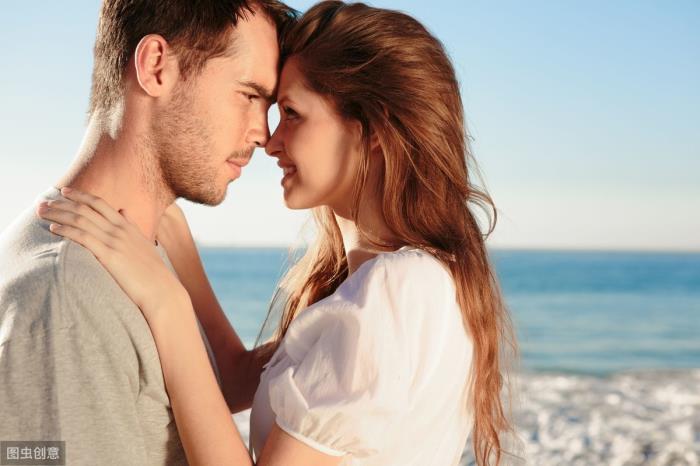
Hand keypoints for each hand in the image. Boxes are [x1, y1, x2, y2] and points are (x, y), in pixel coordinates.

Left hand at [37, 187, 188, 319]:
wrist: (161, 289)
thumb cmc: (153, 271)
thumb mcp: (144, 243)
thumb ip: (132, 226)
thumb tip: (124, 210)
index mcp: (127, 226)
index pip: (100, 204)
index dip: (80, 196)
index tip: (64, 191)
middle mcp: (119, 229)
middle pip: (85, 209)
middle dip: (62, 203)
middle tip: (43, 202)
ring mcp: (114, 241)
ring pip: (81, 220)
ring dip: (58, 214)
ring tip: (41, 212)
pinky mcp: (109, 255)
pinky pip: (82, 237)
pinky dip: (66, 230)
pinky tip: (53, 228)